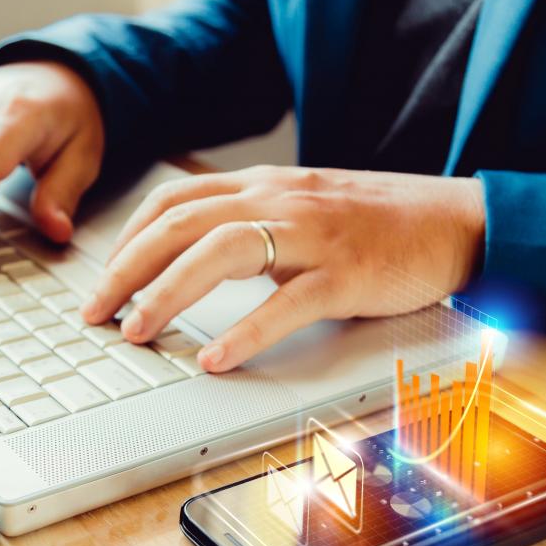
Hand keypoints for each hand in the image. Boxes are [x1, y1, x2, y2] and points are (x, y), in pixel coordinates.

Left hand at [82, 166, 485, 371]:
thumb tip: (194, 262)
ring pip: (222, 252)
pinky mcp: (346, 274)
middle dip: (127, 270)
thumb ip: (250, 227)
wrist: (451, 222)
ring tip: (136, 333)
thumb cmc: (373, 223)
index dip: (130, 239)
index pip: (174, 201)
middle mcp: (279, 200)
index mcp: (264, 186)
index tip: (107, 277)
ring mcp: (313, 235)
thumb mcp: (300, 211)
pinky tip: (215, 359)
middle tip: (95, 313)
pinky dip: (246, 332)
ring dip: (168, 293)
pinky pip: (288, 302)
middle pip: (181, 224)